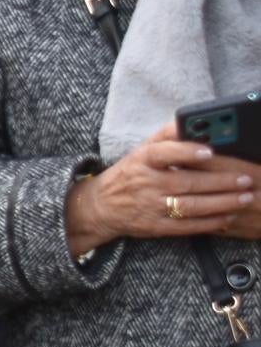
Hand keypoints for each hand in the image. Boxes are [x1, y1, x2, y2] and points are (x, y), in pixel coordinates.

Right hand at [65, 121, 260, 252]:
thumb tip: (189, 120)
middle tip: (245, 179)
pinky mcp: (156, 226)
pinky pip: (187, 226)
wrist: (101, 206)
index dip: (185, 151)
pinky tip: (228, 216)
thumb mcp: (141, 149)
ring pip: (191, 206)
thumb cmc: (130, 173)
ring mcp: (151, 206)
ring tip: (244, 198)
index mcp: (142, 160)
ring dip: (221, 203)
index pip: (162, 153)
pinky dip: (210, 222)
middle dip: (220, 182)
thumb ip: (166, 135)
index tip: (209, 151)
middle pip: (186, 183)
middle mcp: (145, 183)